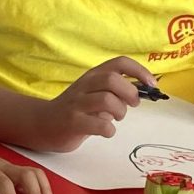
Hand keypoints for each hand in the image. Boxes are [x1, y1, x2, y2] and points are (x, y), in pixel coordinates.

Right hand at [32, 58, 151, 149]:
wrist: (42, 123)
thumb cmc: (75, 109)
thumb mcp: (93, 93)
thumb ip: (115, 91)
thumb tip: (141, 93)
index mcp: (93, 76)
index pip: (119, 63)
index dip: (140, 71)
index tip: (151, 84)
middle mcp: (85, 86)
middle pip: (113, 80)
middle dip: (130, 93)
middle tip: (132, 105)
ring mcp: (77, 104)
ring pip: (107, 100)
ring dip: (120, 112)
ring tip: (117, 118)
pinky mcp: (73, 122)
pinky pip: (99, 125)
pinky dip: (109, 130)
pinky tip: (106, 131)